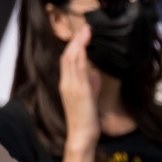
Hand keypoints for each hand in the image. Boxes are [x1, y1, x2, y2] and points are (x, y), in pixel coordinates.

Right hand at [59, 24, 101, 148]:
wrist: (82, 134)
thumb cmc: (86, 117)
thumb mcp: (89, 97)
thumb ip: (91, 84)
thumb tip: (95, 72)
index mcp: (66, 84)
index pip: (67, 60)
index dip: (74, 45)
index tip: (82, 34)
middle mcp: (66, 83)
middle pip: (67, 56)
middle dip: (76, 40)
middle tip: (85, 27)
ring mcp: (71, 86)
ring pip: (71, 60)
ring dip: (79, 44)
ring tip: (86, 31)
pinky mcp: (80, 91)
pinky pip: (78, 70)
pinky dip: (81, 56)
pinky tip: (85, 47)